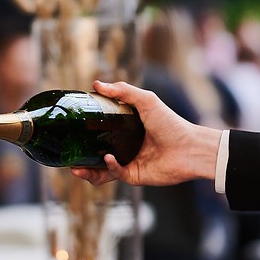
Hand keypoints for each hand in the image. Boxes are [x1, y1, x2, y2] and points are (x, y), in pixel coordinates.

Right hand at [70, 80, 220, 187]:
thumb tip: (96, 84)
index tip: (72, 127)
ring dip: (88, 171)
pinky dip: (109, 167)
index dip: (87, 131)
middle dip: (81, 157)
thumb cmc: (171, 123)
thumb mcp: (146, 100)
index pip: (101, 130)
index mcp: (127, 129)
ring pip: (102, 170)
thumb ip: (122, 91)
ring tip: (76, 169)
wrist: (190, 148)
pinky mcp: (135, 175)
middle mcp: (126, 146)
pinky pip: (116, 174)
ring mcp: (130, 162)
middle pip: (97, 153)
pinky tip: (108, 159)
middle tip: (69, 156)